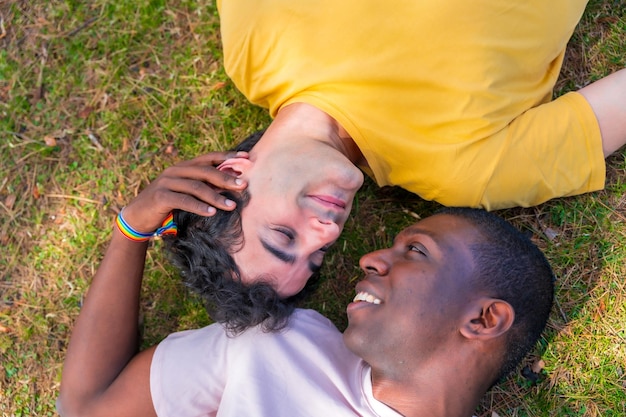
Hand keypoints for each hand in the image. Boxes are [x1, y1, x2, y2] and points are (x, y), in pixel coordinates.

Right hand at [121, 152, 248, 232]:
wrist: (138, 217)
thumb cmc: (168, 205)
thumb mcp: (187, 193)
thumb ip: (204, 187)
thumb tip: (231, 186)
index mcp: (184, 166)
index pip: (209, 158)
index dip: (228, 156)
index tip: (247, 158)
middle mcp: (175, 170)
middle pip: (205, 171)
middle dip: (226, 178)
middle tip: (244, 185)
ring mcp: (166, 182)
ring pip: (196, 187)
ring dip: (216, 197)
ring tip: (232, 205)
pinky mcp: (160, 196)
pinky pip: (184, 200)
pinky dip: (199, 207)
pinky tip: (212, 213)